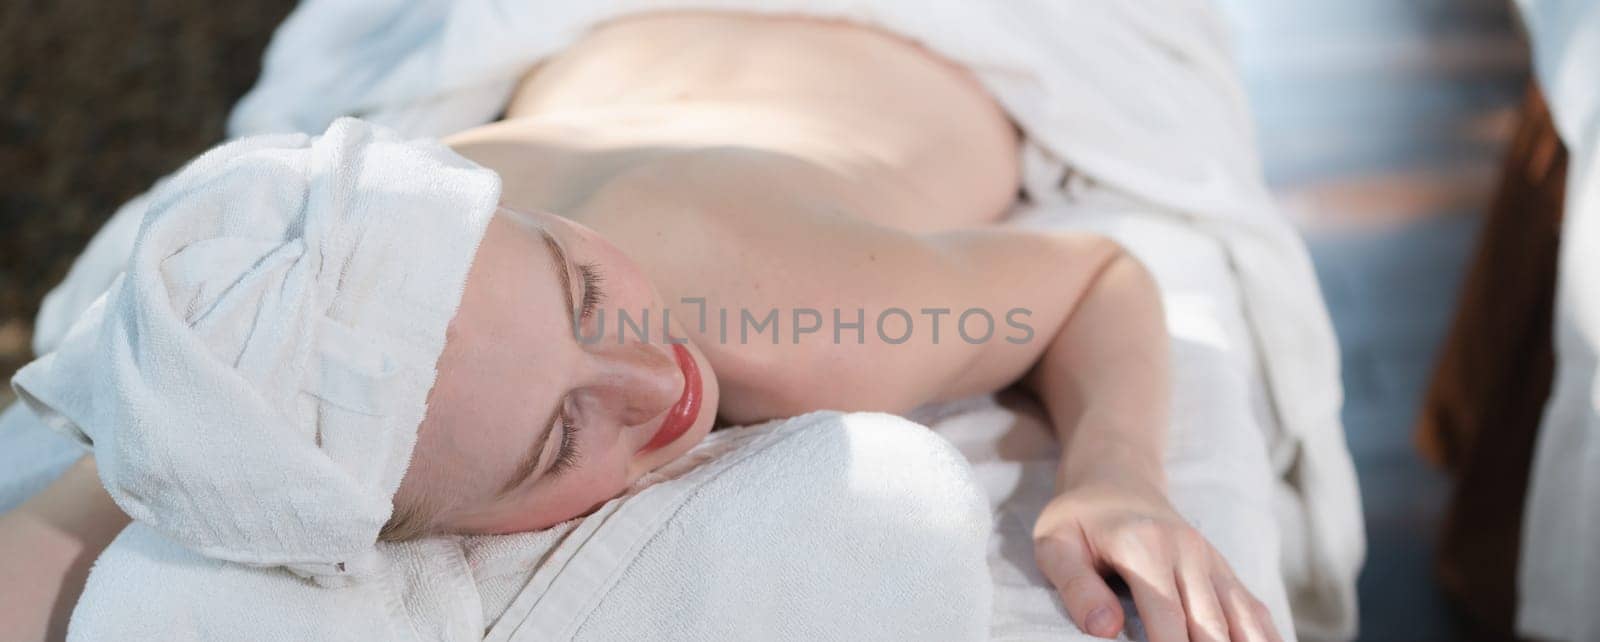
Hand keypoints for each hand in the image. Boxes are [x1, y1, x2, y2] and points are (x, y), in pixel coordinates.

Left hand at [1032, 475, 1280, 641]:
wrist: (1116, 478)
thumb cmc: (1079, 519)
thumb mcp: (1055, 545)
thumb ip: (1077, 587)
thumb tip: (1104, 630)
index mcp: (1144, 547)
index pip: (1167, 619)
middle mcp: (1188, 552)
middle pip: (1210, 627)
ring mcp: (1212, 562)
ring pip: (1242, 621)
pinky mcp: (1223, 571)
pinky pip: (1253, 611)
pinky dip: (1264, 639)